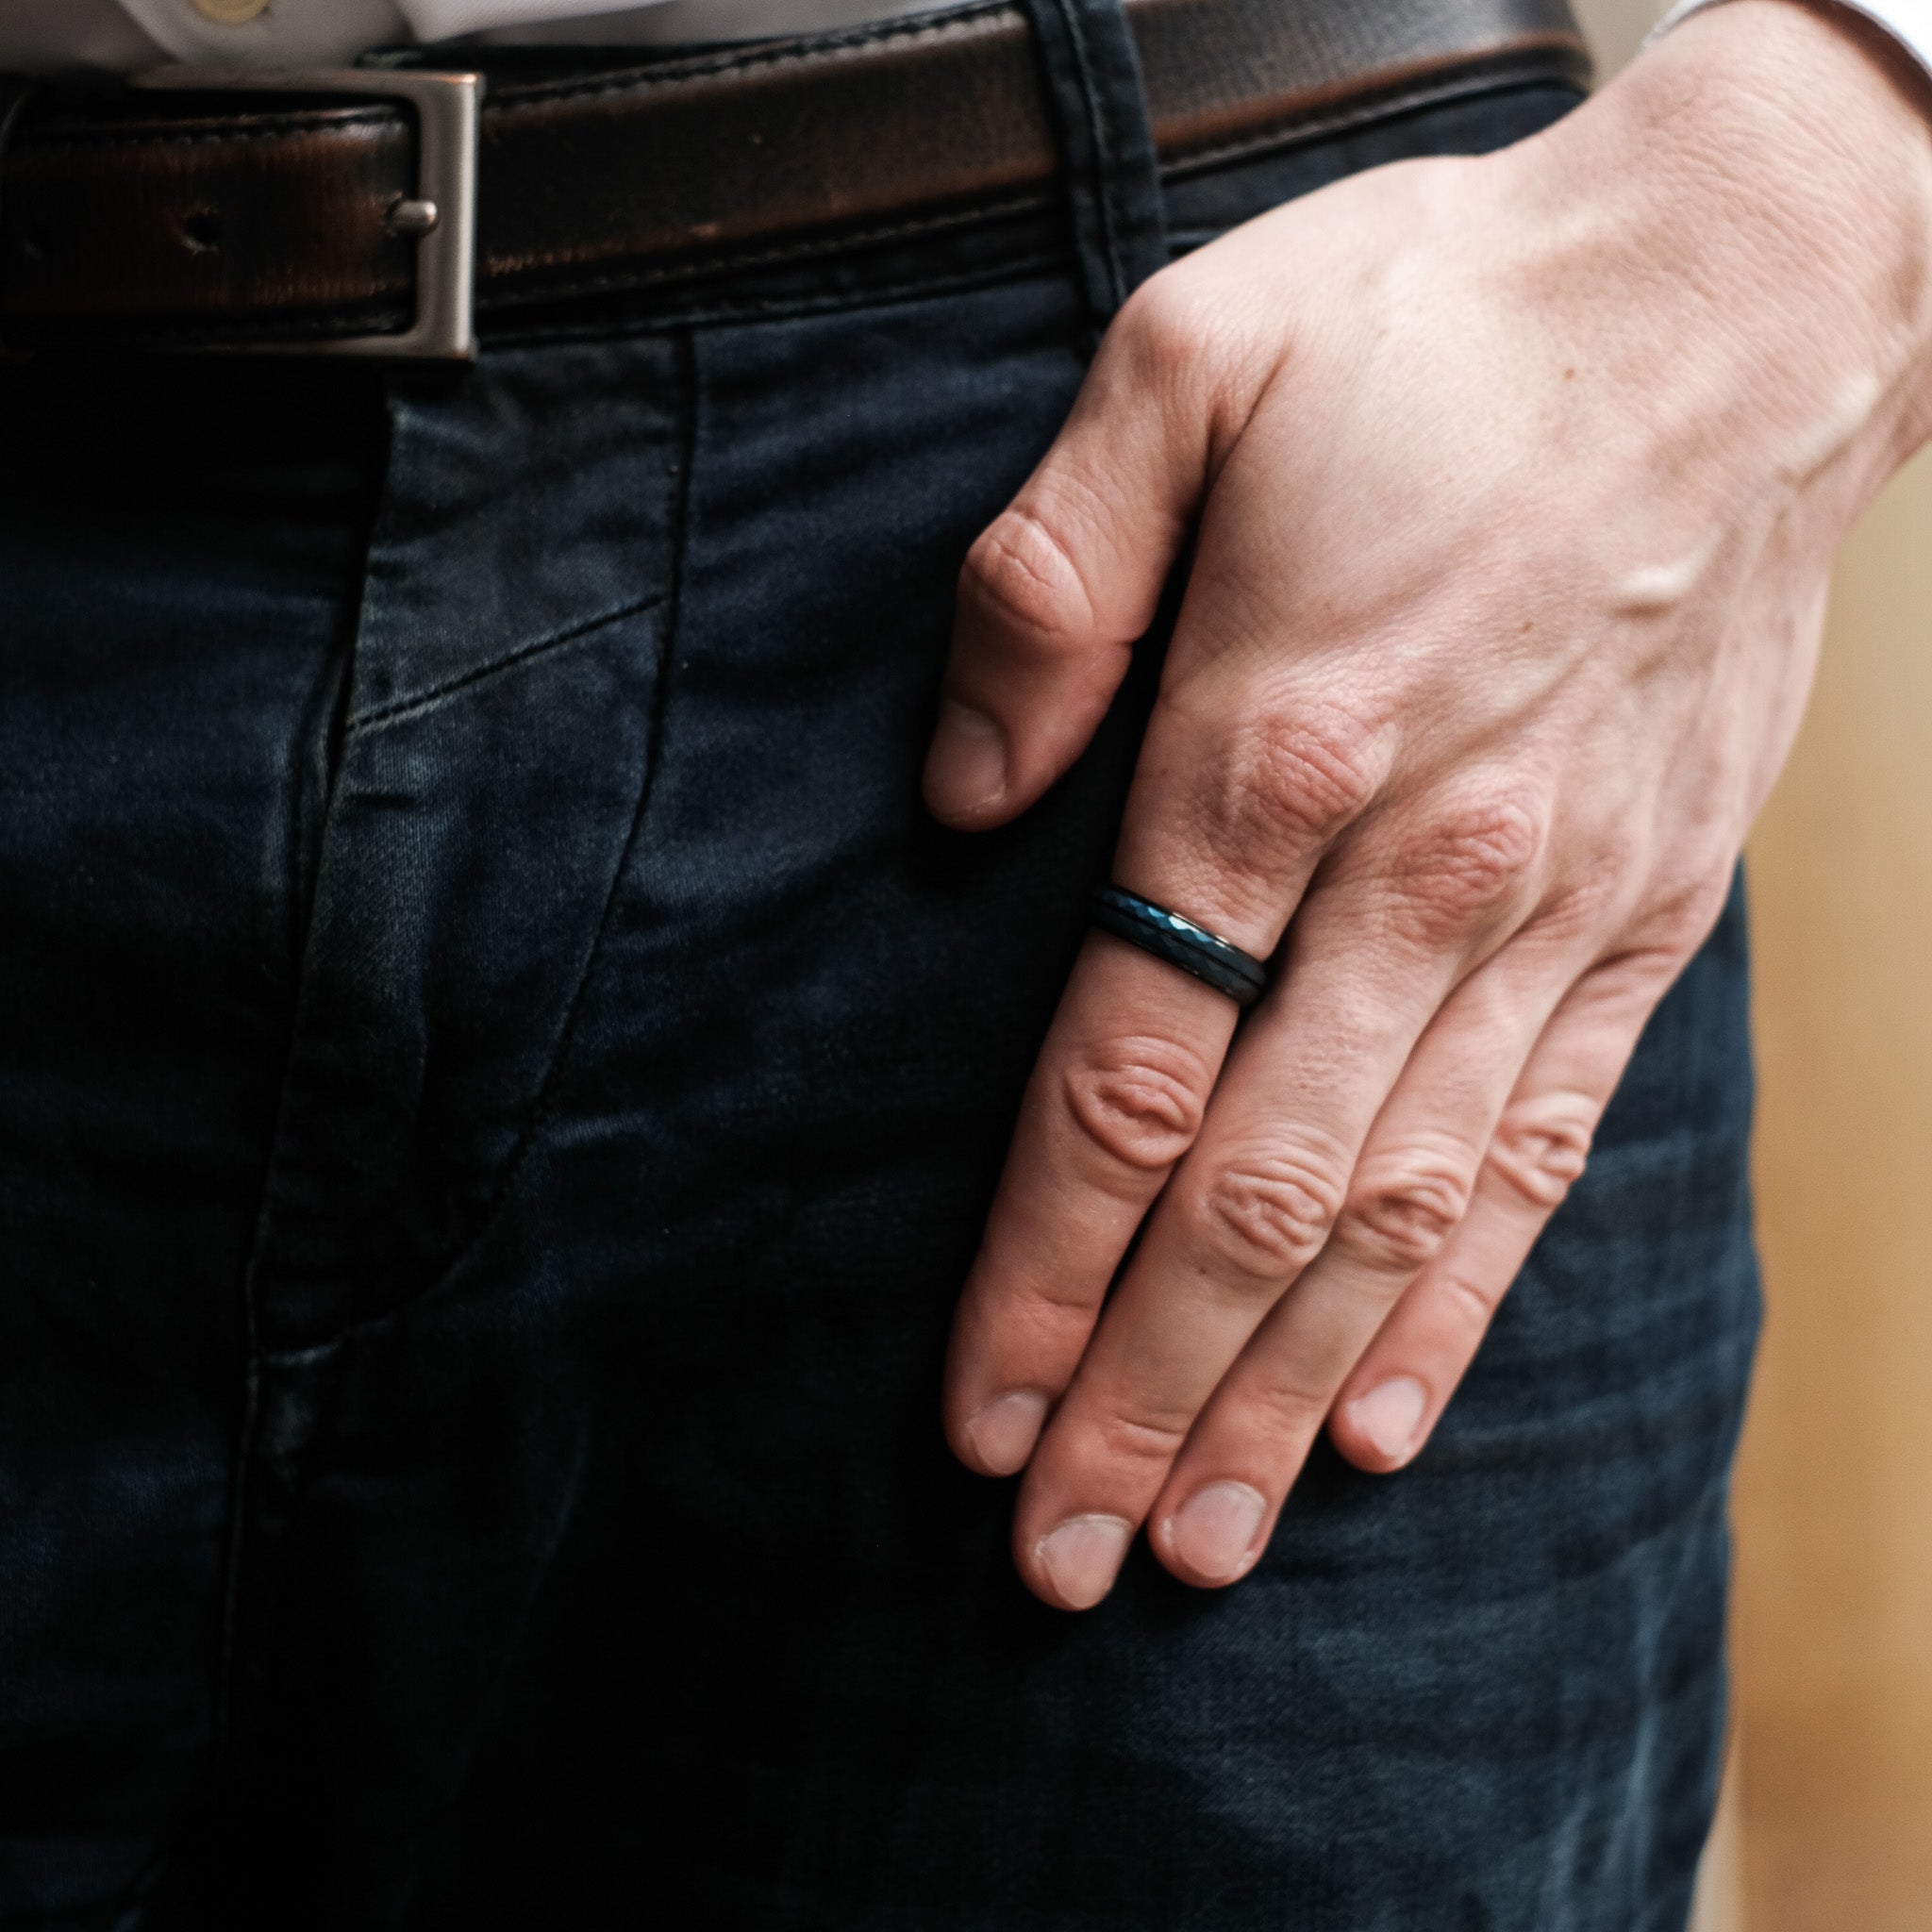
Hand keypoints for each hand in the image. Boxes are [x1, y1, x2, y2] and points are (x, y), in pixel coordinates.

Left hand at [926, 0, 1931, 1609]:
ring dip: (1279, 1390)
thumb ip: (1054, 581)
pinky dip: (1461, 1303)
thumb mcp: (1192, 362)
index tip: (976, 1407)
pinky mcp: (1641, 921)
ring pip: (1394, 1214)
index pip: (1124, 1074)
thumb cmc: (1445, 326)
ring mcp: (1546, 911)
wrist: (1734, 299)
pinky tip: (1382, 1423)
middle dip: (1138, 1388)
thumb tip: (967, 792)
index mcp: (1274, 742)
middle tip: (1055, 1555)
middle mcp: (1415, 867)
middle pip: (1250, 1196)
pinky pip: (1543, 1150)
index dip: (1038, 1263)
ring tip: (1198, 1542)